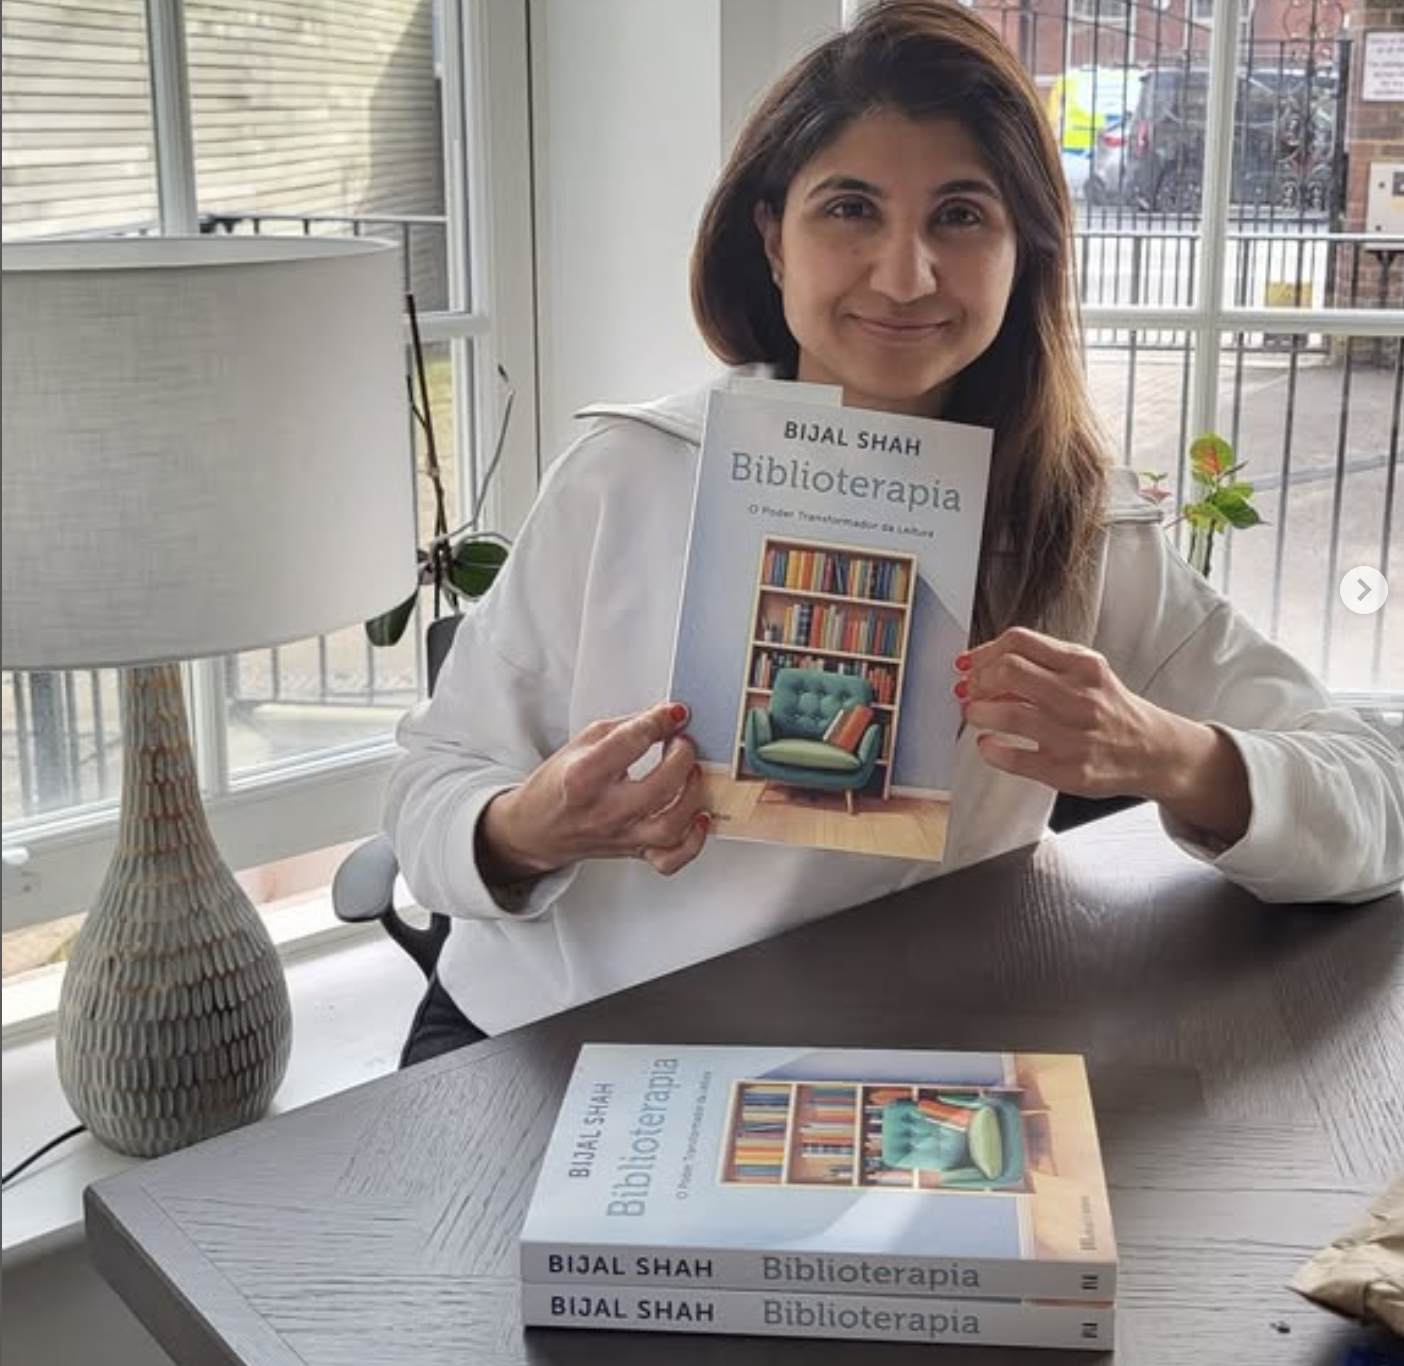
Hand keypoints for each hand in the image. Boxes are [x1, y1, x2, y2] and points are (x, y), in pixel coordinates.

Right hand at [478, 701, 709, 882]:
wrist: (536, 828)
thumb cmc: (558, 784)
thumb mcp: (582, 743)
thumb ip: (625, 728)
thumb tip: (665, 716)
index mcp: (583, 776)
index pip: (632, 742)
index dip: (660, 721)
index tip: (674, 713)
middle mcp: (603, 810)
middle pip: (659, 787)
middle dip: (682, 756)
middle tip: (683, 741)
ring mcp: (620, 835)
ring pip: (670, 826)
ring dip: (692, 794)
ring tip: (691, 772)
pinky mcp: (632, 852)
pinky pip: (670, 859)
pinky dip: (692, 842)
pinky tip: (697, 816)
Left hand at [957, 627, 1248, 843]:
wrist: (1154, 752)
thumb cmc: (1112, 711)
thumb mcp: (1087, 674)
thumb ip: (1043, 664)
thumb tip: (982, 665)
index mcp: (1084, 665)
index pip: (1020, 641)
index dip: (984, 652)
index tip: (969, 664)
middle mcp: (1081, 697)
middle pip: (1009, 672)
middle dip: (979, 680)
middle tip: (971, 691)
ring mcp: (1075, 736)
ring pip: (1009, 714)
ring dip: (978, 712)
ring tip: (975, 715)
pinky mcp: (1069, 771)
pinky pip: (1015, 758)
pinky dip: (990, 749)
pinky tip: (988, 744)